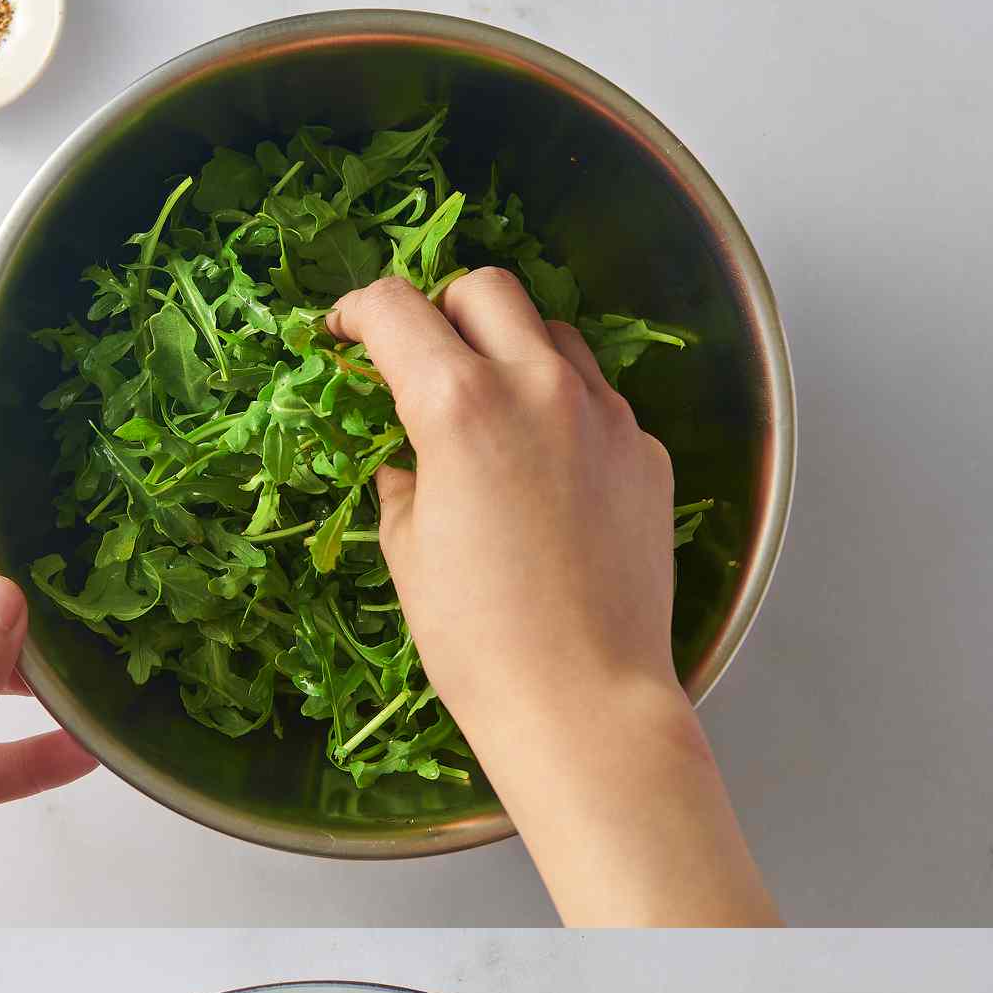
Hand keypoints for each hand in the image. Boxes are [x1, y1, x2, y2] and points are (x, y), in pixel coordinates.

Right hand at [326, 271, 778, 926]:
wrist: (585, 701)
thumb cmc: (480, 643)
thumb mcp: (409, 553)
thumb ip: (403, 476)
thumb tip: (405, 453)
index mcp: (462, 407)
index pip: (397, 310)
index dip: (358, 312)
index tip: (345, 333)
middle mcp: (540, 389)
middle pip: (485, 291)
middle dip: (441, 311)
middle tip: (417, 362)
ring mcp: (605, 417)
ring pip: (552, 336)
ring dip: (510, 351)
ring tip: (487, 412)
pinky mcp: (646, 454)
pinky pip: (597, 400)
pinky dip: (560, 411)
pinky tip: (543, 473)